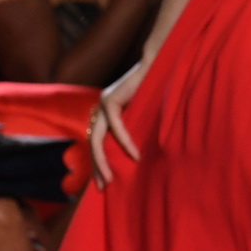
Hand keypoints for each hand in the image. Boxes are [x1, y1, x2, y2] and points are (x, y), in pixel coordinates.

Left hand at [89, 61, 145, 186]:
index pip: (97, 143)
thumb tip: (138, 154)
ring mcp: (103, 104)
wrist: (158, 63)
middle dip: (96, 167)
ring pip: (97, 140)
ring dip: (103, 161)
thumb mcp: (142, 113)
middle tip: (103, 186)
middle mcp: (100, 109)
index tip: (104, 181)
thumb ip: (135, 127)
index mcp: (105, 113)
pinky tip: (135, 156)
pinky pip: (116, 128)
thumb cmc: (156, 88)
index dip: (99, 162)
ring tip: (110, 178)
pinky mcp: (111, 100)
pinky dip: (125, 143)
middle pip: (93, 144)